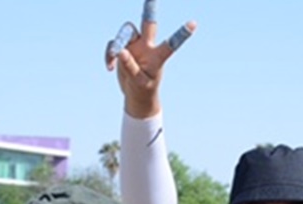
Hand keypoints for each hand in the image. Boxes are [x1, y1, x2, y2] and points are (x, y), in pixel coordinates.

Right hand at [107, 0, 195, 118]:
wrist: (136, 95)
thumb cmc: (143, 89)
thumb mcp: (139, 82)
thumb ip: (131, 68)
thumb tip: (120, 51)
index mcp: (157, 56)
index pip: (171, 43)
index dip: (181, 34)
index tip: (193, 23)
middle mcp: (147, 46)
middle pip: (148, 23)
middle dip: (149, 9)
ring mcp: (135, 45)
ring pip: (126, 31)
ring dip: (117, 43)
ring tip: (113, 59)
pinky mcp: (123, 48)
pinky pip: (113, 44)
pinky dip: (109, 54)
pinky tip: (109, 67)